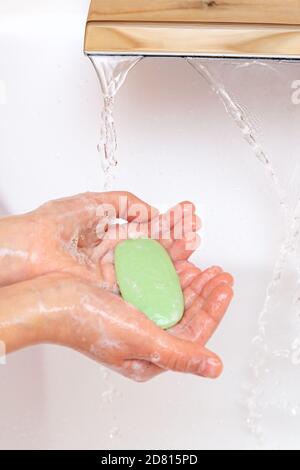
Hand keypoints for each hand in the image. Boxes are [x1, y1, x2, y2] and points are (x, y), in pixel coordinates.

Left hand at [0, 192, 198, 288]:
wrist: (30, 249)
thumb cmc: (52, 224)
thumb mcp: (95, 202)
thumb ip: (126, 203)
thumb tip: (151, 210)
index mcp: (107, 232)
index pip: (144, 227)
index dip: (166, 220)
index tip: (187, 212)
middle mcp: (112, 253)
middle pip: (151, 246)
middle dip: (176, 234)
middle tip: (197, 226)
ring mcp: (112, 271)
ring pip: (149, 263)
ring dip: (173, 252)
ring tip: (194, 238)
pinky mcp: (110, 288)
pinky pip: (140, 280)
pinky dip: (160, 272)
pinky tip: (179, 262)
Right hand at [0, 270, 231, 380]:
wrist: (54, 299)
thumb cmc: (89, 323)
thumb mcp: (142, 339)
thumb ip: (180, 353)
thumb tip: (213, 368)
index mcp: (151, 356)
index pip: (194, 333)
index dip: (213, 309)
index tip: (225, 287)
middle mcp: (146, 340)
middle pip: (186, 314)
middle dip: (206, 293)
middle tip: (220, 274)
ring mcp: (136, 319)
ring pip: (173, 299)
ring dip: (190, 282)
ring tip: (205, 268)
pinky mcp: (127, 301)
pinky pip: (157, 286)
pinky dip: (170, 274)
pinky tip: (180, 264)